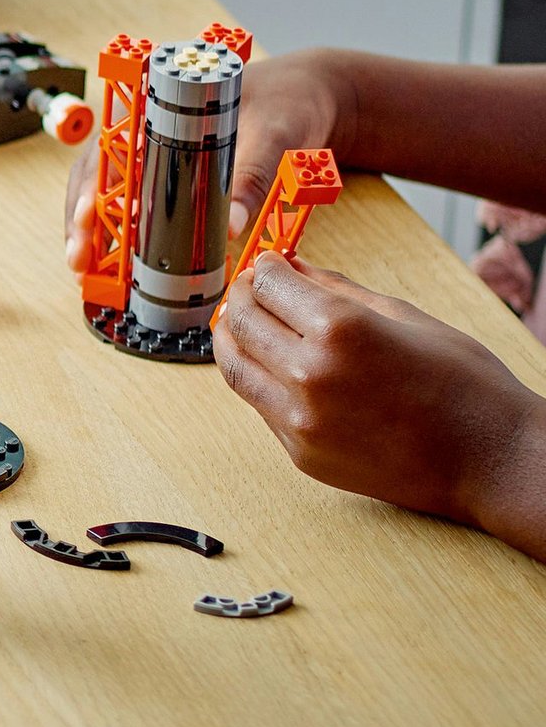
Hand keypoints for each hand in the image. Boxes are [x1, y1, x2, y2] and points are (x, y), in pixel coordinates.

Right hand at [65, 47, 354, 275]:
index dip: (92, 184)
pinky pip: (135, 201)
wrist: (312, 95)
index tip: (87, 217)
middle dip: (83, 219)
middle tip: (79, 260)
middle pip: (97, 175)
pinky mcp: (170, 171)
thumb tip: (229, 228)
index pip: (109, 148)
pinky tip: (115, 260)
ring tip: (87, 269)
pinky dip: (121, 231)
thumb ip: (251, 178)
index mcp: (161, 103)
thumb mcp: (274, 136)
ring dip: (96, 231)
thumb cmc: (289, 101)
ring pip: (109, 192)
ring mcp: (155, 150)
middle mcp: (147, 126)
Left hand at [214, 254, 545, 545]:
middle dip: (243, 297)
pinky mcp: (300, 453)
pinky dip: (258, 377)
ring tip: (249, 323)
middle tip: (254, 288)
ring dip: (234, 338)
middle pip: (242, 321)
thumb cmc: (466, 386)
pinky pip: (260, 405)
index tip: (268, 264)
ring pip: (235, 366)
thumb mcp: (407, 317)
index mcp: (340, 330)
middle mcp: (310, 374)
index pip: (268, 285)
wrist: (492, 462)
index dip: (264, 268)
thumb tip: (293, 266)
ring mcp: (300, 420)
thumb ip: (337, 289)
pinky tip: (275, 364)